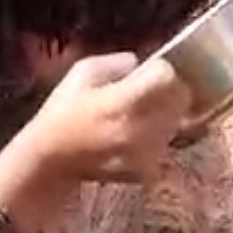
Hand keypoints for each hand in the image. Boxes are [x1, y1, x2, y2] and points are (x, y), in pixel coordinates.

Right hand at [29, 53, 192, 184]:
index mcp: (124, 100)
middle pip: (181, 98)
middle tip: (149, 91)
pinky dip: (160, 139)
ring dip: (167, 114)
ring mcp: (147, 152)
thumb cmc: (63, 112)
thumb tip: (141, 63)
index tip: (149, 71)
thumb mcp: (81, 73)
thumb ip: (116, 62)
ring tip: (138, 116)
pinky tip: (137, 137)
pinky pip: (169, 145)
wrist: (52, 161)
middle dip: (170, 90)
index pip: (167, 75)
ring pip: (179, 122)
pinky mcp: (148, 170)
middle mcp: (141, 127)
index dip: (161, 69)